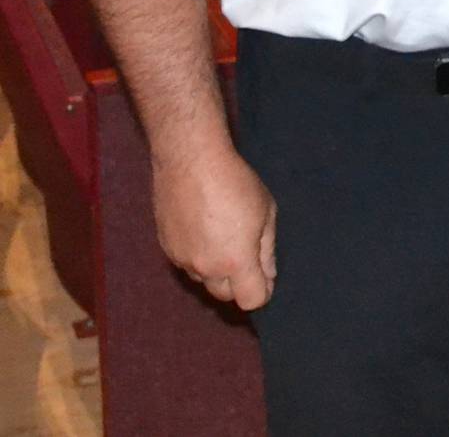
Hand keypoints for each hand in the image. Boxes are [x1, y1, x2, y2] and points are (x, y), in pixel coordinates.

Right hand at [151, 141, 277, 309]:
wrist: (190, 161)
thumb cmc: (235, 182)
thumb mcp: (265, 211)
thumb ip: (267, 249)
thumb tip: (269, 274)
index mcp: (235, 261)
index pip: (251, 300)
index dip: (263, 291)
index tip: (267, 277)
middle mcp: (206, 268)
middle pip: (225, 294)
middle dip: (239, 282)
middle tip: (247, 253)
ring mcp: (182, 260)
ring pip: (204, 278)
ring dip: (216, 268)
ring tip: (224, 235)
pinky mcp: (166, 248)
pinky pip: (187, 263)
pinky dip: (198, 254)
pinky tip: (204, 228)